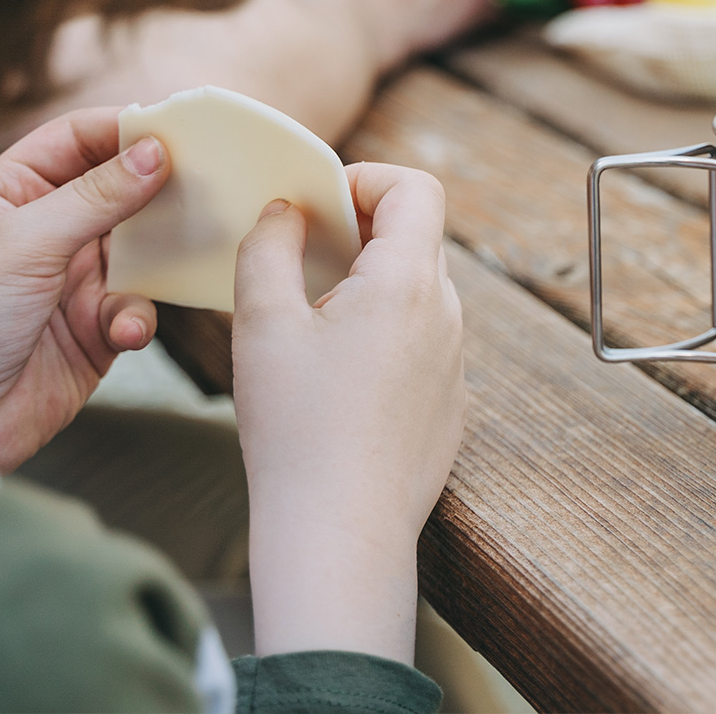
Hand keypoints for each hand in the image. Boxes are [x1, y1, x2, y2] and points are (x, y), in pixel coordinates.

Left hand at [0, 109, 169, 471]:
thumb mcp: (23, 243)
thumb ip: (95, 197)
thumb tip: (155, 151)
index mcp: (15, 192)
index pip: (78, 140)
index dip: (125, 130)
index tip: (178, 130)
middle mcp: (49, 230)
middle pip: (120, 190)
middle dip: (160, 189)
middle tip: (207, 183)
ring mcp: (75, 278)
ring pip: (142, 249)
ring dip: (161, 256)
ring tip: (184, 253)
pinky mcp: (96, 327)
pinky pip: (138, 307)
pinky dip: (139, 317)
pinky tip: (123, 330)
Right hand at [233, 163, 464, 664]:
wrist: (340, 536)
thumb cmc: (297, 430)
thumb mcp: (263, 322)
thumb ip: (269, 245)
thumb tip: (286, 211)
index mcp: (407, 282)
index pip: (416, 188)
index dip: (367, 179)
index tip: (320, 206)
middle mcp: (444, 314)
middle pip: (415, 237)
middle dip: (359, 231)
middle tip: (304, 259)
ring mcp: (453, 360)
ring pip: (416, 289)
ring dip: (370, 283)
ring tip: (313, 320)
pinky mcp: (448, 401)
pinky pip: (422, 339)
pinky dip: (384, 332)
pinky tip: (337, 376)